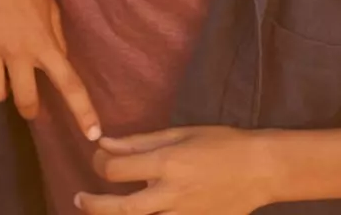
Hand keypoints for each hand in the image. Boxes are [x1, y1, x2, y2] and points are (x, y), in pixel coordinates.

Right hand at [0, 0, 100, 139]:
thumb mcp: (50, 5)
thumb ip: (55, 37)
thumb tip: (58, 63)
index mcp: (44, 41)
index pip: (70, 85)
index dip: (83, 113)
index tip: (93, 135)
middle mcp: (17, 50)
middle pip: (25, 102)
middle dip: (30, 107)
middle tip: (29, 102)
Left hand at [77, 127, 276, 214]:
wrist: (261, 169)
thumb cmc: (223, 143)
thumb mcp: (180, 133)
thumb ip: (140, 141)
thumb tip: (106, 142)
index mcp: (167, 163)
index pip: (116, 171)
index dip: (99, 165)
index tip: (98, 159)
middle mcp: (171, 193)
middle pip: (121, 208)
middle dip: (94, 204)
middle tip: (79, 199)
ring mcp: (183, 214)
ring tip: (100, 211)